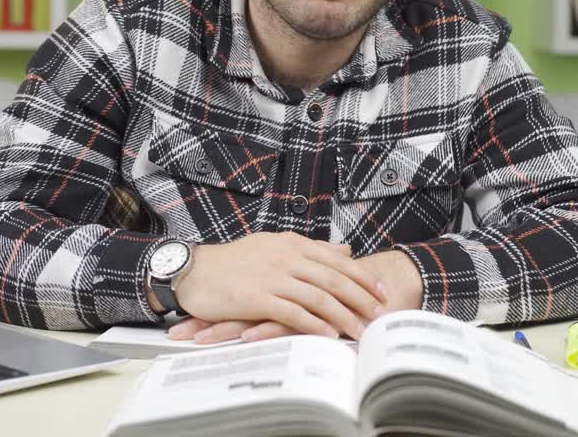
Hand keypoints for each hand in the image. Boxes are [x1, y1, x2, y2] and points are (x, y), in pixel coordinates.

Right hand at [171, 232, 388, 340]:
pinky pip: (293, 313)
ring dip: (343, 316)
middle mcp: (286, 257)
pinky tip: (329, 335)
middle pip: (333, 278)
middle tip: (380, 314)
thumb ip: (310, 249)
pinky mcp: (258, 298)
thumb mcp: (275, 245)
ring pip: (318, 297)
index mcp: (292, 243)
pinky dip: (314, 325)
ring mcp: (272, 277)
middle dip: (361, 298)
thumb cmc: (234, 262)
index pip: (336, 260)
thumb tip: (344, 248)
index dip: (362, 277)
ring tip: (361, 330)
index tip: (382, 292)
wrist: (195, 271)